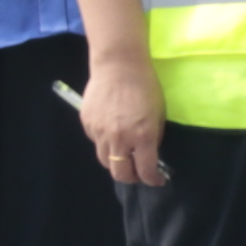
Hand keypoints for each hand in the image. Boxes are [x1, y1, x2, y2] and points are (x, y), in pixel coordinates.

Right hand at [76, 51, 169, 190]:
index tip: (157, 180)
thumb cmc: (145, 86)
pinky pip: (96, 143)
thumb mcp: (158, 114)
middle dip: (131, 178)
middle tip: (138, 174)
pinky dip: (105, 145)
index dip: (152, 179)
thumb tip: (149, 154)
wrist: (119, 65)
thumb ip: (153, 137)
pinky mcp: (87, 125)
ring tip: (124, 157)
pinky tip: (112, 134)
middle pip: (120, 174)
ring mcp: (100, 133)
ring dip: (116, 163)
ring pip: (105, 161)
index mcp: (142, 136)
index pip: (145, 170)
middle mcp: (119, 139)